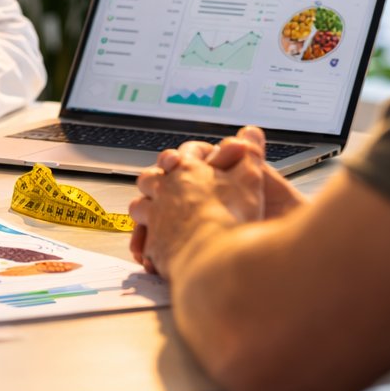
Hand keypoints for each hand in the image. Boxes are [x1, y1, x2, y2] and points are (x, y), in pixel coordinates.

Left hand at [128, 126, 306, 277]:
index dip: (182, 160)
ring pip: (139, 206)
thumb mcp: (249, 179)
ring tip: (160, 217)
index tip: (186, 164)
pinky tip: (158, 249)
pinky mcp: (154, 245)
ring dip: (148, 210)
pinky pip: (143, 241)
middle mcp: (165, 191)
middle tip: (168, 189)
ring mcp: (155, 218)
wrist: (215, 258)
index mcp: (187, 171)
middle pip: (150, 178)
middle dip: (157, 182)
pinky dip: (148, 243)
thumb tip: (250, 132)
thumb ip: (249, 155)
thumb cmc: (231, 218)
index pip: (176, 157)